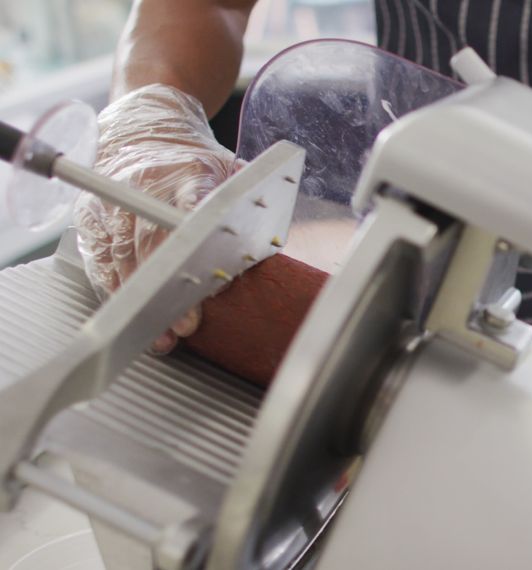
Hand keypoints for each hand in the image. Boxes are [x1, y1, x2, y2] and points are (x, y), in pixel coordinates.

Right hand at [73, 84, 235, 352]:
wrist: (142, 127)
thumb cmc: (190, 155)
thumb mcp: (226, 167)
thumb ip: (244, 200)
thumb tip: (269, 235)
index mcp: (184, 171)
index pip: (191, 211)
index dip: (197, 249)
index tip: (206, 282)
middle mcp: (141, 186)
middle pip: (152, 244)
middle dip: (169, 290)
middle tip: (187, 324)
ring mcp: (111, 203)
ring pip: (122, 258)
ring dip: (141, 301)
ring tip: (162, 334)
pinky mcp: (90, 218)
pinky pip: (101, 261)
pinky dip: (117, 290)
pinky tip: (132, 314)